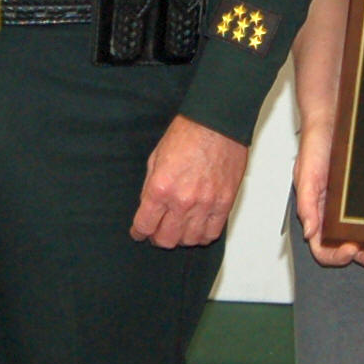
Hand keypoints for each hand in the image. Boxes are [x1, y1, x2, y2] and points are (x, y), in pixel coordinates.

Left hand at [133, 116, 248, 248]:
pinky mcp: (224, 203)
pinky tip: (197, 227)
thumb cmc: (188, 134)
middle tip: (158, 230)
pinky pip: (212, 233)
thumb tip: (148, 207)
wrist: (217, 123)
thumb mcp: (155, 158)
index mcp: (161, 187)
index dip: (139, 232)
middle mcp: (182, 200)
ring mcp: (205, 204)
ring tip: (179, 228)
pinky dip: (202, 235)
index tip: (139, 233)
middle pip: (166, 239)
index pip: (145, 225)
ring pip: (189, 240)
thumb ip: (150, 187)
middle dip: (158, 237)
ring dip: (181, 238)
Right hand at [292, 125, 363, 266]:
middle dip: (362, 255)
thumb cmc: (314, 144)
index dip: (335, 255)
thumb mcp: (306, 174)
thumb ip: (306, 204)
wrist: (332, 118)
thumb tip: (309, 233)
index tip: (349, 250)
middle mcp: (333, 214)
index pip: (322, 247)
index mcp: (315, 213)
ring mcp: (351, 207)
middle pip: (346, 247)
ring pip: (363, 236)